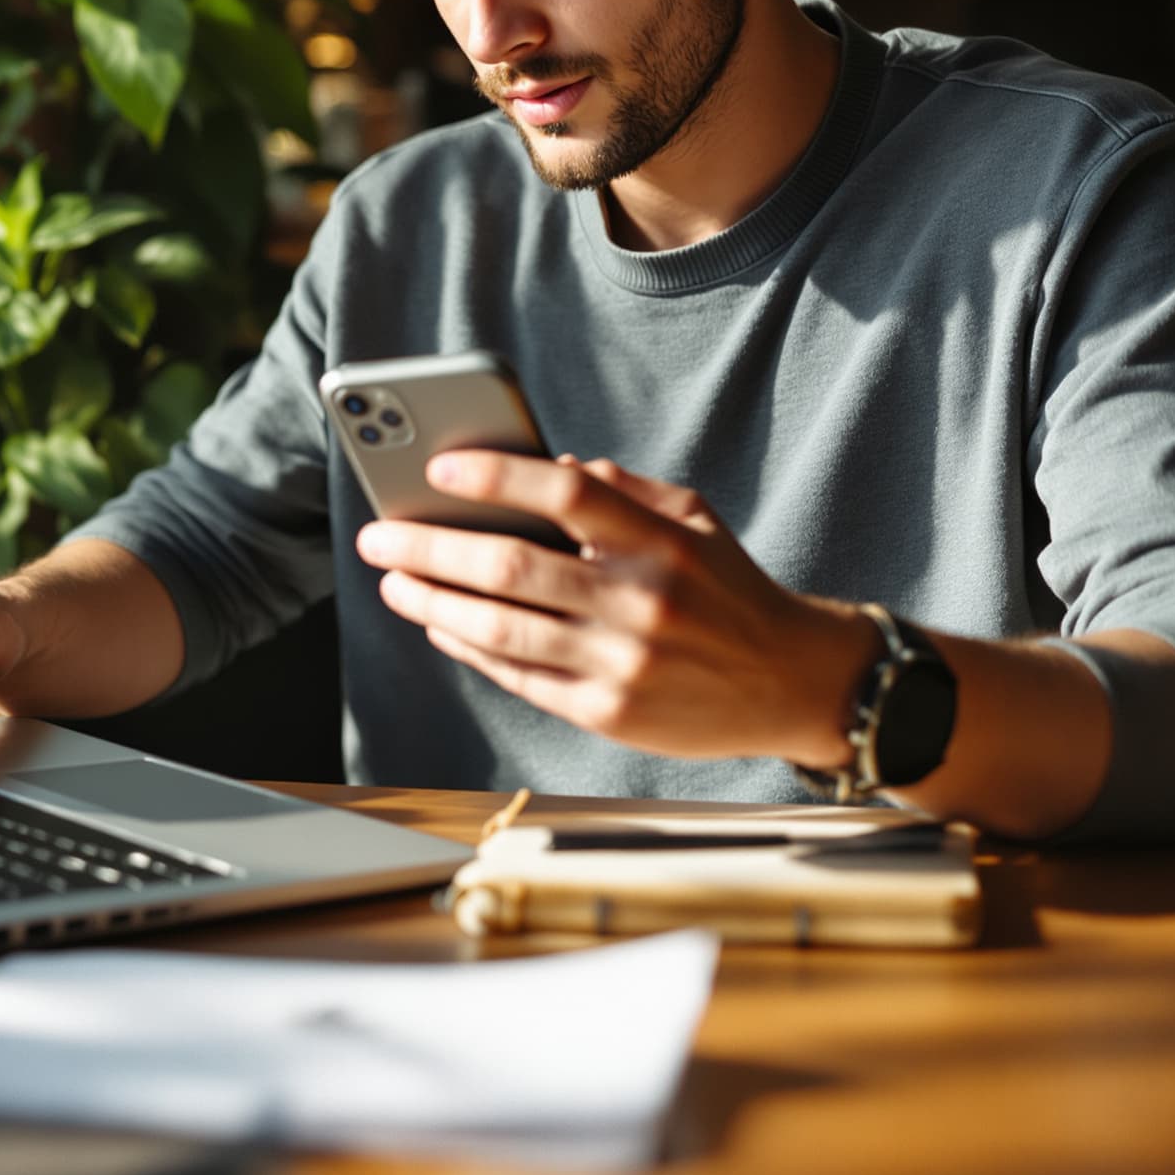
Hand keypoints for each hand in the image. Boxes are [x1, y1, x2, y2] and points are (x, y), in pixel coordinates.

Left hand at [352, 453, 875, 765]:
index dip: (495, 476)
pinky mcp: (608, 712)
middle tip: (380, 534)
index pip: (564, 493)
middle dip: (430, 548)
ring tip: (393, 581)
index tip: (438, 469)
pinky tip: (438, 623)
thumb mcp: (693, 519)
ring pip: (500, 628)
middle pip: (511, 566)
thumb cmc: (728, 589)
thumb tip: (542, 463)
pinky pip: (517, 676)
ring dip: (432, 602)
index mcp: (661, 541)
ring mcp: (621, 662)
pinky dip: (467, 646)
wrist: (793, 682)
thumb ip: (620, 488)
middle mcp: (639, 600)